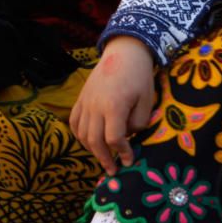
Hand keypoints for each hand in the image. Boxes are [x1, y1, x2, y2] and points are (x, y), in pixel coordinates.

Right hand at [70, 36, 156, 174]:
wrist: (124, 51)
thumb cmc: (139, 76)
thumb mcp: (147, 100)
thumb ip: (138, 123)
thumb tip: (128, 136)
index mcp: (113, 106)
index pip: (114, 139)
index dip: (123, 153)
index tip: (130, 160)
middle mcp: (95, 106)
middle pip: (94, 140)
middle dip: (104, 159)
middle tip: (114, 170)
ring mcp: (85, 101)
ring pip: (81, 133)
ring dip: (91, 149)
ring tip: (103, 157)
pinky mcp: (81, 98)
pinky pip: (74, 121)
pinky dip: (79, 135)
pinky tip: (89, 141)